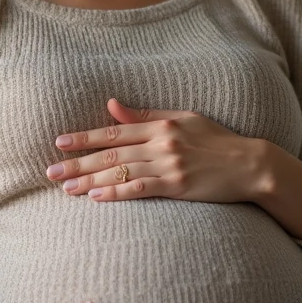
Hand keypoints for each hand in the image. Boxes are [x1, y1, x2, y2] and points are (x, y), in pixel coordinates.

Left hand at [46, 98, 268, 203]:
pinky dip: (117, 193)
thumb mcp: (182, 119)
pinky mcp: (178, 186)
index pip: (113, 132)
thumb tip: (111, 104)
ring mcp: (169, 165)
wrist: (250, 165)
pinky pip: (141, 189)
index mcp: (160, 125)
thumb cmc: (216, 140)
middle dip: (78, 163)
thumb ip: (145, 115)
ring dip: (90, 182)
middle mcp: (161, 142)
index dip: (84, 138)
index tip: (59, 143)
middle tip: (51, 172)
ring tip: (67, 189)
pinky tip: (97, 198)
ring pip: (121, 173)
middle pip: (111, 155)